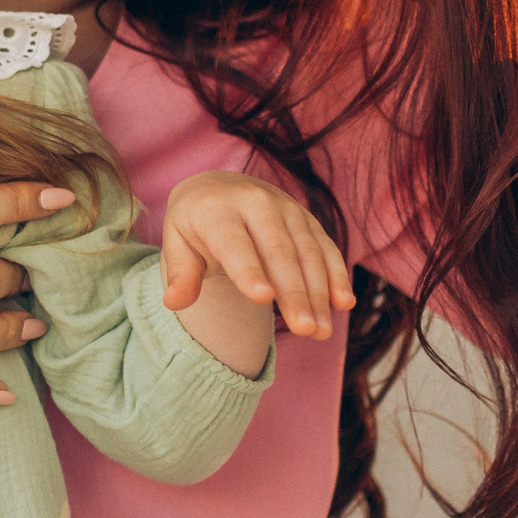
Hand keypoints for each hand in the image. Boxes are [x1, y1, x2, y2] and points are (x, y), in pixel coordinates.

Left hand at [161, 170, 354, 339]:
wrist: (217, 187)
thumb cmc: (194, 225)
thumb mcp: (177, 244)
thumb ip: (181, 274)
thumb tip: (174, 303)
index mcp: (217, 210)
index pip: (234, 243)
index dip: (248, 270)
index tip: (261, 298)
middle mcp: (256, 203)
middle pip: (278, 252)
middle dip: (294, 292)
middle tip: (304, 329)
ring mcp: (286, 208)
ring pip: (307, 253)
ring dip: (318, 293)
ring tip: (321, 330)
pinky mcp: (307, 218)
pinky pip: (325, 247)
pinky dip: (336, 274)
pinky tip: (343, 303)